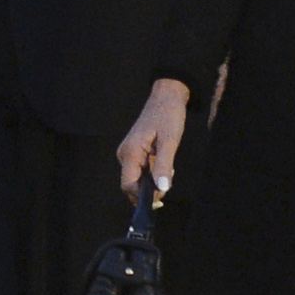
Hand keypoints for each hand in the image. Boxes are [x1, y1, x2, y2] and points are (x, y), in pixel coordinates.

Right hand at [117, 77, 189, 201]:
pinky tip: (165, 167)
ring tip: (169, 173)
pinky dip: (152, 174)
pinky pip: (141, 170)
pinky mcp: (135, 152)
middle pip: (131, 184)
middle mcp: (125, 155)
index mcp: (130, 152)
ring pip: (137, 179)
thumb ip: (164, 165)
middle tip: (168, 185)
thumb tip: (162, 189)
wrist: (167, 97)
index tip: (160, 198)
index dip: (142, 196)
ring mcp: (129, 153)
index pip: (128, 185)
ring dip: (152, 183)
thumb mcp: (170, 141)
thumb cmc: (168, 115)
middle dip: (148, 191)